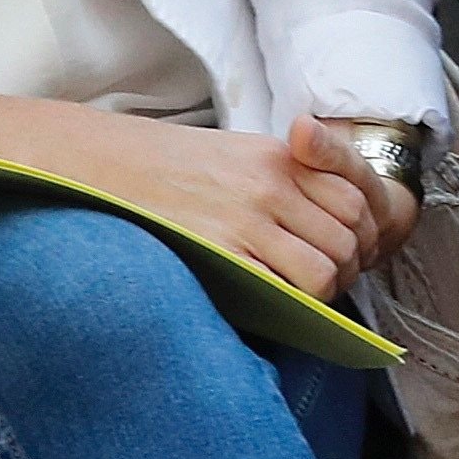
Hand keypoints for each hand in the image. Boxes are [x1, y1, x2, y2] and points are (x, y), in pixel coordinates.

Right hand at [69, 110, 397, 294]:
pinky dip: (286, 305)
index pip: (354, 201)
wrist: (101, 163)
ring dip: (319, 293)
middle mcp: (270, 187)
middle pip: (345, 241)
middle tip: (323, 284)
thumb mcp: (236, 153)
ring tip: (299, 298)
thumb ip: (284, 178)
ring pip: (321, 271)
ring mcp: (245, 220)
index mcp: (279, 159)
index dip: (357, 235)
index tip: (342, 253)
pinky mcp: (218, 251)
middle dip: (343, 271)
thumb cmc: (166, 165)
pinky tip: (271, 304)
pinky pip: (279, 290)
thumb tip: (321, 226)